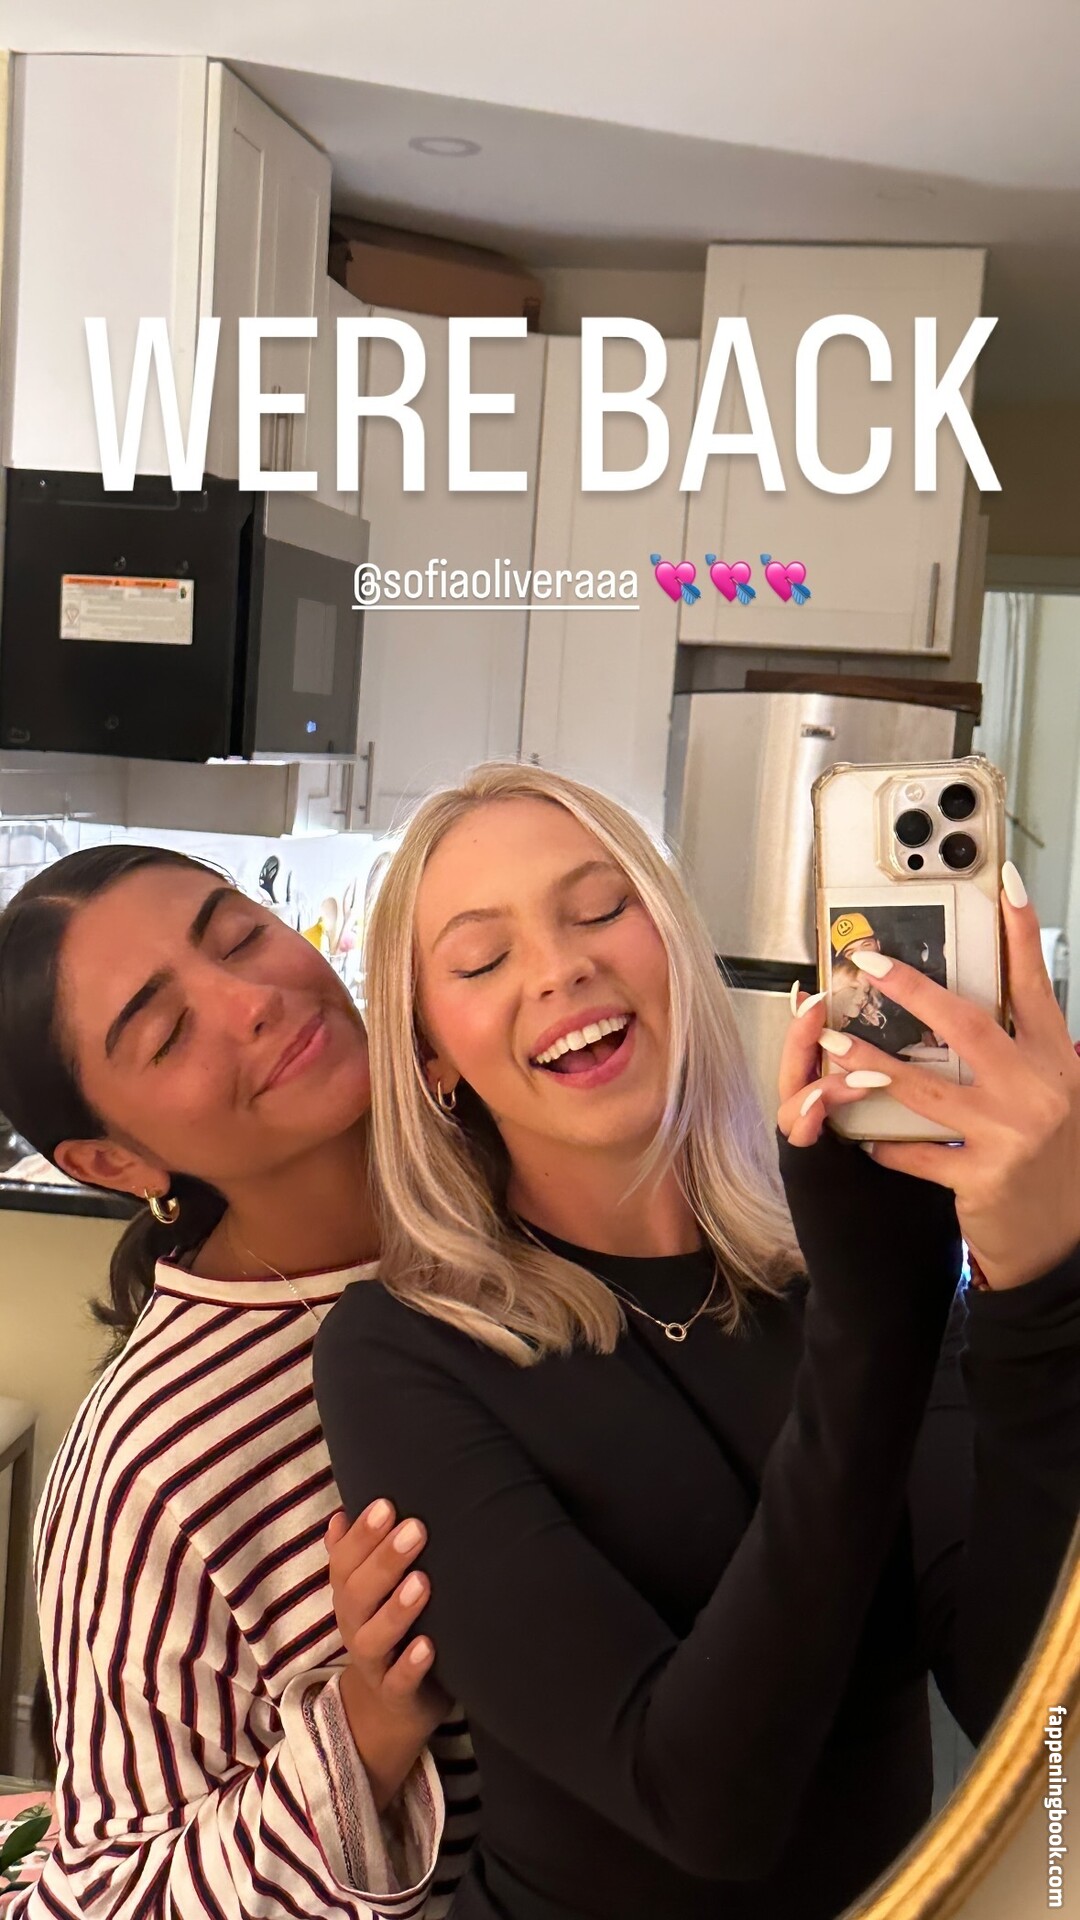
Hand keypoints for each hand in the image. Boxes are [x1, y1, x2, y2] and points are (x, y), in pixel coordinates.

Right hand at [327, 1500, 451, 1810]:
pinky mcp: (397, 1695)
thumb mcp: (369, 1594)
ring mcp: (374, 1663)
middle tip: (415, 1528)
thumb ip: (354, 1556)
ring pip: (374, 1638)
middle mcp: (355, 1627)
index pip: (345, 1563)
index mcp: (349, 1597)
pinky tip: (429, 1645)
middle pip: (358, 1594)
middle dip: (384, 1561)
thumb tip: (340, 1514)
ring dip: (397, 1610)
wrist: (390, 1708)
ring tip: (422, 1581)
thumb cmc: (389, 1631)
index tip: (387, 1504)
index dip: (362, 1535)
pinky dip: (411, 1666)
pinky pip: (398, 1683)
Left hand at [782, 867, 1079, 1290]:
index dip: (1022, 932)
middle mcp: (1040, 1089)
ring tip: (833, 1043)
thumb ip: (1021, 1051)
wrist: (1064, 1243)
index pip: (1036, 983)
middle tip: (864, 963)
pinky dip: (886, 1143)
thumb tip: (982, 1001)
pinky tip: (858, 1133)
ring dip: (873, 1063)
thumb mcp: (1056, 1095)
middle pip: (966, 1024)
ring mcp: (1012, 1134)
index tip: (1003, 884)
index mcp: (1058, 1060)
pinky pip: (919, 1152)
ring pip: (926, 1087)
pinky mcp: (985, 1178)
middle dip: (911, 989)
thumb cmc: (1056, 1161)